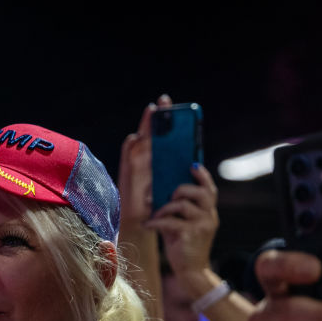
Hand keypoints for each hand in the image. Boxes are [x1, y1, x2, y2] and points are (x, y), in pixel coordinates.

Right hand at [118, 95, 170, 232]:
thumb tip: (193, 159)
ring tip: (152, 110)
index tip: (180, 109)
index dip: (172, 123)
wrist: (145, 220)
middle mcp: (148, 157)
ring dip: (145, 125)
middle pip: (154, 132)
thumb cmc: (159, 203)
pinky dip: (130, 145)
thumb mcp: (173, 183)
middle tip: (164, 100)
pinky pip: (128, 155)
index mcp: (161, 159)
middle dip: (158, 116)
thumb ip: (178, 170)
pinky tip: (136, 137)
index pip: (167, 137)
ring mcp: (137, 162)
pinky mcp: (128, 170)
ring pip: (141, 138)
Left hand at [146, 163, 219, 278]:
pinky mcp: (190, 235)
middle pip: (199, 192)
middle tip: (168, 197)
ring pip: (182, 205)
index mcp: (209, 212)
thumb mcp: (183, 225)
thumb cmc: (183, 245)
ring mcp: (202, 226)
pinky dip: (155, 223)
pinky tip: (147, 226)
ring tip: (155, 215)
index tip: (192, 165)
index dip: (202, 175)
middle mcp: (209, 216)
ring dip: (164, 208)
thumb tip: (157, 194)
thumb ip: (177, 210)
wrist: (191, 271)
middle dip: (180, 190)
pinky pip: (169, 222)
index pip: (210, 189)